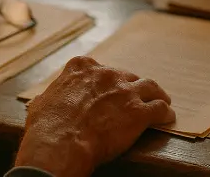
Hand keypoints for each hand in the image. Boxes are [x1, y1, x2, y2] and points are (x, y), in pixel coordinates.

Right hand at [15, 57, 174, 176]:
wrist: (61, 142)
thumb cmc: (48, 126)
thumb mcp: (42, 102)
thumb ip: (52, 96)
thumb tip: (47, 100)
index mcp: (81, 68)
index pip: (99, 68)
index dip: (106, 79)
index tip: (109, 86)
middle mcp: (106, 74)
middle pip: (127, 76)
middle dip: (131, 86)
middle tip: (135, 96)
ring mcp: (125, 91)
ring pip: (150, 86)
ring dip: (156, 93)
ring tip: (162, 99)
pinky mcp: (139, 112)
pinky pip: (159, 108)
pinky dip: (165, 112)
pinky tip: (168, 117)